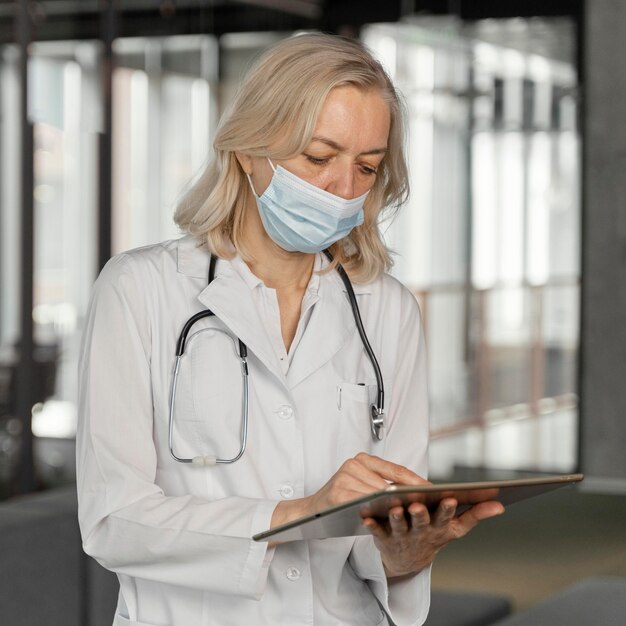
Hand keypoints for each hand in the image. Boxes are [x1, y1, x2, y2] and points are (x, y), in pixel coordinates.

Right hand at [271, 452, 425, 530]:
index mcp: (362, 460)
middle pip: (390, 482)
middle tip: (428, 504)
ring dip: (395, 505)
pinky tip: (389, 519)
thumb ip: (382, 485)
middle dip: (409, 494)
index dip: (416, 481)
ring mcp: (344, 478)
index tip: (433, 490)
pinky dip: (377, 512)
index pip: (396, 470)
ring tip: (414, 513)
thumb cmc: (341, 500)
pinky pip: (363, 505)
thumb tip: (414, 493)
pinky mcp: (337, 494)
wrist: (311, 512)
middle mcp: (353, 465)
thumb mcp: (362, 486)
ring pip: (378, 494)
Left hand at [363, 498, 504, 577]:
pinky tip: (366, 516)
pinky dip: (372, 525)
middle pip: (422, 522)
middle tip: (418, 505)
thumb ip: (476, 515)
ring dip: (397, 518)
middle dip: (421, 514)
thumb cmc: (433, 535)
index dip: (448, 510)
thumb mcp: (455, 528)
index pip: (446, 517)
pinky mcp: (384, 537)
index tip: (450, 499)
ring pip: (399, 526)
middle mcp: (421, 531)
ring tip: (394, 508)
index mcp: (439, 526)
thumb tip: (499, 504)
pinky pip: (377, 531)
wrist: (408, 560)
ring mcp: (402, 535)